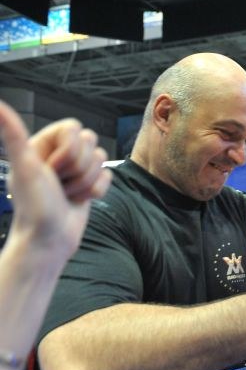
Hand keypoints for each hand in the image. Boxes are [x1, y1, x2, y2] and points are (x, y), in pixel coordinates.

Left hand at [0, 102, 111, 255]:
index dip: (69, 150)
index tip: (53, 169)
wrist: (50, 240)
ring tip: (67, 193)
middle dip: (79, 168)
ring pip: (100, 159)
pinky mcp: (88, 183)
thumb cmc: (35, 208)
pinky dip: (97, 190)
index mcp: (42, 145)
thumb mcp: (25, 168)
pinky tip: (79, 200)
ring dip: (86, 182)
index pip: (74, 129)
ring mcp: (74, 170)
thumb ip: (13, 135)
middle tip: (59, 184)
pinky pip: (107, 175)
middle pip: (90, 143)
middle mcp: (58, 155)